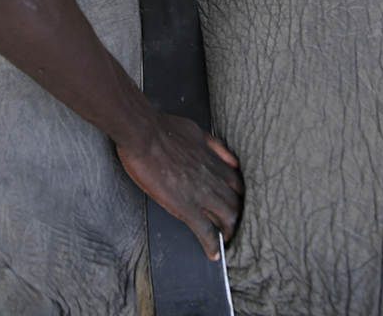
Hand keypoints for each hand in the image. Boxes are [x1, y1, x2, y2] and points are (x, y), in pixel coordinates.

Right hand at [115, 111, 242, 259]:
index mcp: (215, 162)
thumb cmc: (165, 130)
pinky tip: (213, 253)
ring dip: (228, 231)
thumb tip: (230, 158)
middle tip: (231, 226)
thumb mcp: (198, 131)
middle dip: (236, 216)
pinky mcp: (185, 206)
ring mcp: (200, 193)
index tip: (235, 204)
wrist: (144, 134)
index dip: (238, 198)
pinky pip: (204, 230)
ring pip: (226, 218)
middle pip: (236, 204)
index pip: (237, 185)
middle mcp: (213, 179)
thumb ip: (216, 146)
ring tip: (226, 239)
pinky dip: (212, 244)